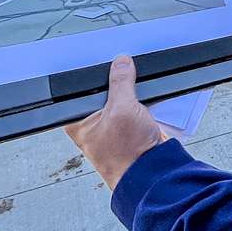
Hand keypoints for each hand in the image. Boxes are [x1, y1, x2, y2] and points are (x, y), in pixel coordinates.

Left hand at [64, 55, 168, 191]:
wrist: (153, 173)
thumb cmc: (128, 155)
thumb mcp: (123, 109)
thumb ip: (120, 83)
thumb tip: (121, 63)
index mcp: (78, 121)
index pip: (79, 87)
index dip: (92, 72)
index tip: (105, 58)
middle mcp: (91, 123)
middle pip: (101, 89)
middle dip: (114, 79)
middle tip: (125, 68)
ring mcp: (110, 126)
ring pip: (119, 97)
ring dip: (129, 91)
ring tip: (137, 85)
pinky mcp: (128, 129)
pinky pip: (132, 107)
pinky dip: (139, 101)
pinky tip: (145, 98)